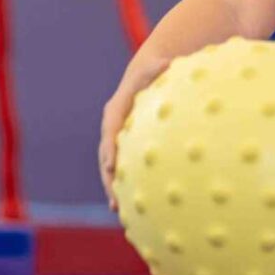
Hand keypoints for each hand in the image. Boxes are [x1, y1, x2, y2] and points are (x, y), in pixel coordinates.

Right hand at [98, 55, 169, 210]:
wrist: (148, 73)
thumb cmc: (153, 70)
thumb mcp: (155, 65)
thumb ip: (158, 67)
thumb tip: (168, 63)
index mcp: (116, 111)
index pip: (110, 132)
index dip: (109, 150)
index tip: (111, 166)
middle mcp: (113, 128)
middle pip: (107, 156)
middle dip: (109, 179)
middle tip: (115, 200)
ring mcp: (119, 138)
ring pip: (113, 167)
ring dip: (115, 187)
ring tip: (120, 211)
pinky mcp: (130, 146)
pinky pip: (127, 166)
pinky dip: (130, 183)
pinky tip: (141, 204)